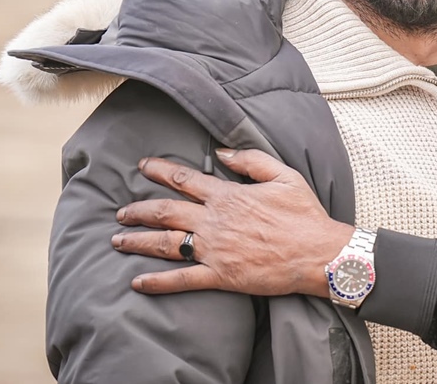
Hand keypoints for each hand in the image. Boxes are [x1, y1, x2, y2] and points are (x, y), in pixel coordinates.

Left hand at [111, 148, 353, 296]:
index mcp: (229, 196)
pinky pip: (182, 279)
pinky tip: (138, 283)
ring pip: (165, 243)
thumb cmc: (305, 214)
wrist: (318, 253)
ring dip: (138, 242)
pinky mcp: (220, 275)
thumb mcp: (284, 175)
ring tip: (118, 241)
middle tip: (120, 212)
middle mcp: (215, 221)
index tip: (143, 166)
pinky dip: (157, 282)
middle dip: (137, 211)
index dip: (160, 171)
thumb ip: (251, 160)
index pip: (185, 179)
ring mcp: (215, 250)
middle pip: (165, 212)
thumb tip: (222, 152)